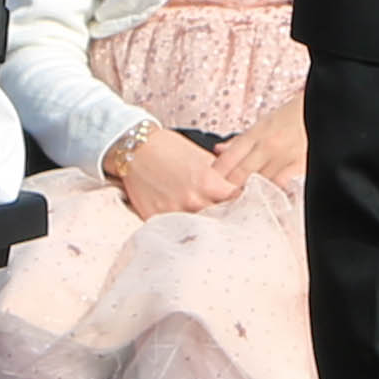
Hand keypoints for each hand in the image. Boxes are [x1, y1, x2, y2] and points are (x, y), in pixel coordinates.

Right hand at [103, 124, 230, 219]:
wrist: (134, 150)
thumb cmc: (169, 149)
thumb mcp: (202, 157)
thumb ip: (222, 174)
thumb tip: (239, 186)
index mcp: (208, 183)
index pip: (237, 200)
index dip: (242, 201)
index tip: (244, 203)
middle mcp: (193, 200)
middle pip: (221, 219)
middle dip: (227, 217)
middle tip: (230, 217)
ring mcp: (174, 212)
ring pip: (199, 228)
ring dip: (205, 226)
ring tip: (208, 225)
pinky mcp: (156, 219)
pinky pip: (176, 230)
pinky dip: (182, 228)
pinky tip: (185, 225)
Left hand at [205, 85, 309, 198]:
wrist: (321, 109)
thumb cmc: (291, 117)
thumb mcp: (262, 123)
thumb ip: (239, 140)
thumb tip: (218, 151)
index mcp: (255, 133)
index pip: (228, 159)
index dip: (216, 177)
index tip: (209, 188)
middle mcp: (267, 145)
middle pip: (240, 174)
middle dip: (228, 190)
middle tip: (219, 203)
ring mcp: (283, 157)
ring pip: (258, 183)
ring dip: (247, 195)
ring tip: (238, 206)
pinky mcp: (299, 166)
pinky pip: (280, 185)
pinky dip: (270, 194)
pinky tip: (264, 202)